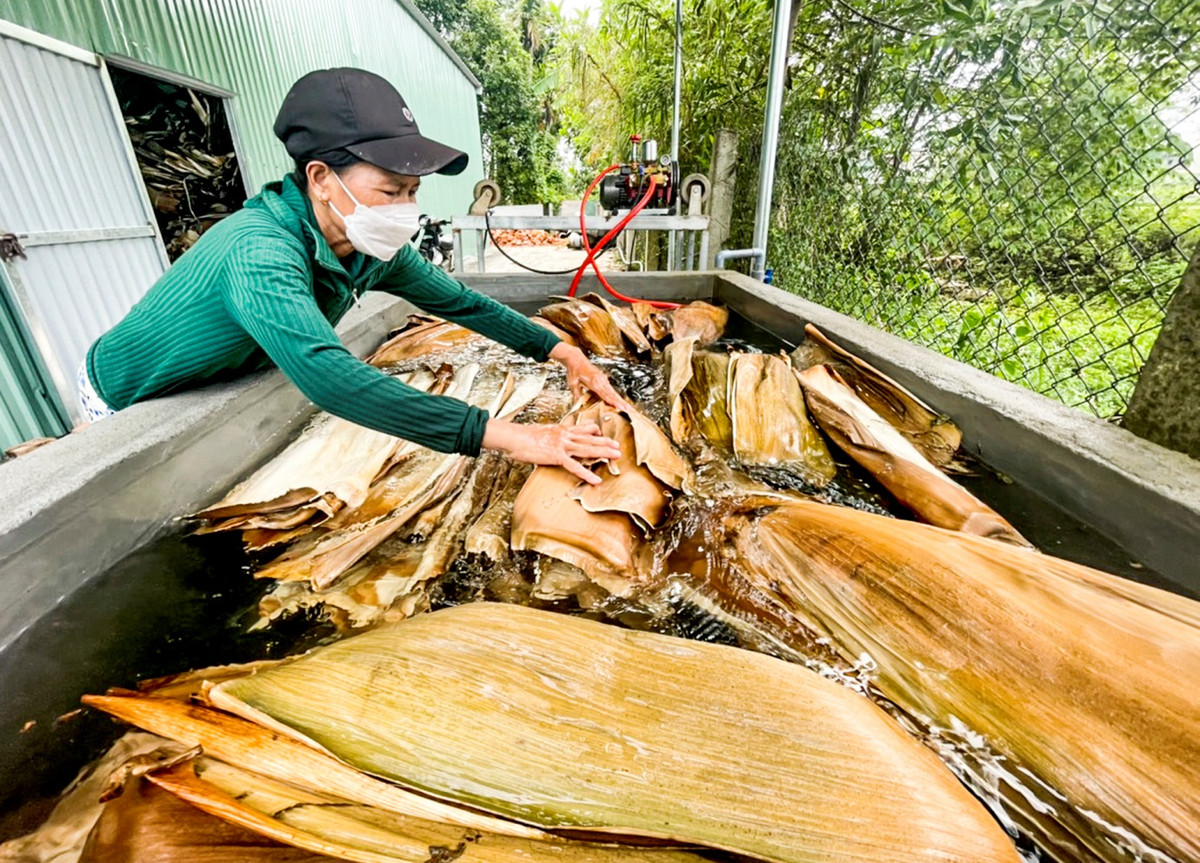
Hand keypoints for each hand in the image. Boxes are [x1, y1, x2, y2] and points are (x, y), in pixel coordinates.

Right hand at [483, 418, 620, 484]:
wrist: (514, 437)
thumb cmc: (522, 436)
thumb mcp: (539, 433)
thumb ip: (548, 436)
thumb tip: (547, 440)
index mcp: (560, 430)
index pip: (581, 429)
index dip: (593, 430)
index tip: (601, 431)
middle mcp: (564, 435)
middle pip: (589, 438)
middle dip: (605, 442)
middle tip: (617, 445)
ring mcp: (562, 445)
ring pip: (587, 449)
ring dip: (603, 452)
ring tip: (616, 455)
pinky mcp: (557, 456)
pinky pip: (575, 466)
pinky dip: (587, 473)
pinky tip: (596, 480)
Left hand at [549, 342, 632, 412]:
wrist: (576, 359)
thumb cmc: (574, 371)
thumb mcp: (572, 383)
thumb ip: (577, 394)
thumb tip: (577, 405)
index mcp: (594, 382)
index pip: (605, 394)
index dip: (613, 401)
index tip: (620, 407)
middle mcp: (601, 381)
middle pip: (613, 394)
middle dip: (621, 403)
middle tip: (629, 410)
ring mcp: (603, 379)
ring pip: (614, 392)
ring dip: (621, 400)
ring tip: (629, 408)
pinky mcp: (603, 379)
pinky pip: (611, 389)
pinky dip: (617, 396)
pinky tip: (621, 401)